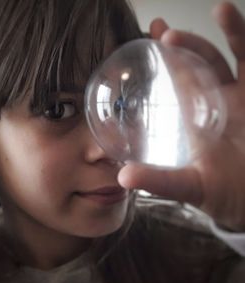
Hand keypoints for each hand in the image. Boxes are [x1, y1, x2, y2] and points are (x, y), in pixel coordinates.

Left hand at [118, 2, 244, 229]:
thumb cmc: (219, 192)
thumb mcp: (186, 186)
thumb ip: (158, 181)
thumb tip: (122, 177)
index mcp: (196, 115)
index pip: (178, 79)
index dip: (166, 58)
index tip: (150, 37)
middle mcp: (220, 102)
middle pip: (203, 63)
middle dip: (187, 42)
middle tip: (165, 31)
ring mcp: (244, 99)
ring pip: (238, 58)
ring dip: (231, 34)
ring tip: (220, 10)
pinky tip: (243, 33)